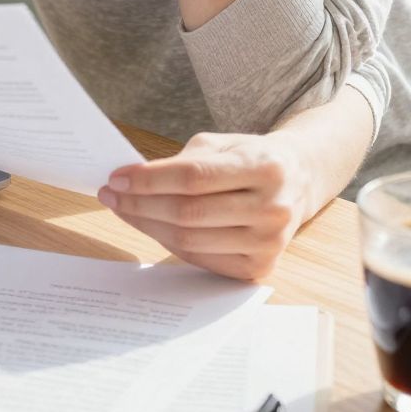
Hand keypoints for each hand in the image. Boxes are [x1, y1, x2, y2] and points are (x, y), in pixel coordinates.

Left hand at [97, 132, 310, 281]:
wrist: (299, 181)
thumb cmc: (252, 158)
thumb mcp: (224, 144)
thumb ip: (183, 161)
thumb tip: (132, 182)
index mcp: (264, 167)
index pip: (194, 177)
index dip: (149, 179)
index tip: (117, 177)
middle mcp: (272, 208)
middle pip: (188, 213)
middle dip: (140, 204)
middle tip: (111, 195)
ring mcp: (268, 243)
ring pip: (190, 240)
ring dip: (147, 225)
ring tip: (124, 210)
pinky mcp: (259, 267)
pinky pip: (201, 259)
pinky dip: (170, 244)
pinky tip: (153, 227)